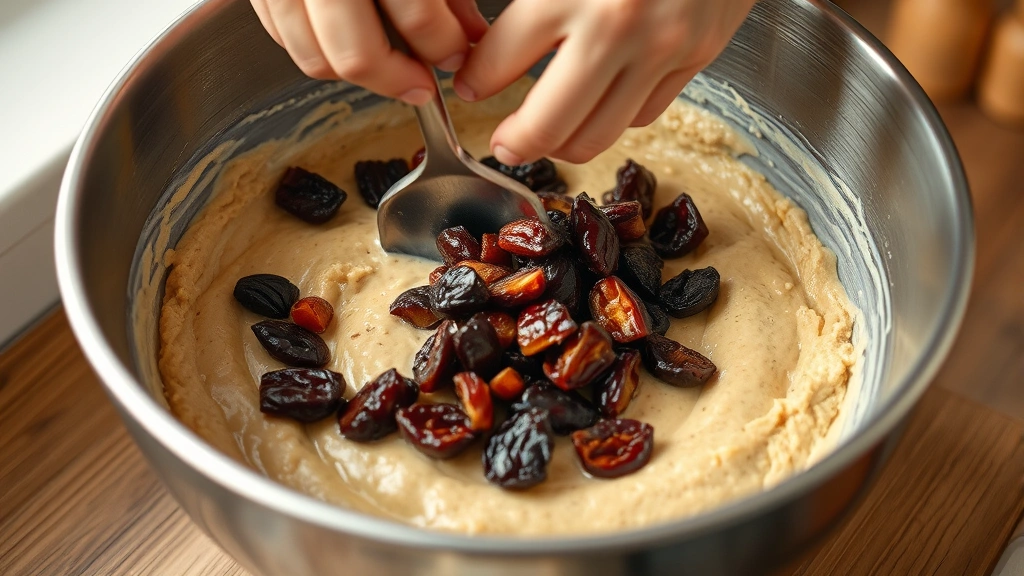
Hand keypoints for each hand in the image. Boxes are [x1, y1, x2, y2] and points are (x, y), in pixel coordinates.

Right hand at [250, 0, 488, 104]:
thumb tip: (471, 35)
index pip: (417, 17)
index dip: (445, 46)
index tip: (459, 55)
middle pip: (356, 54)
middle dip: (398, 78)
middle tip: (424, 82)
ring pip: (314, 57)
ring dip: (357, 72)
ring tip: (390, 65)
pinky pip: (281, 35)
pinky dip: (315, 49)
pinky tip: (343, 42)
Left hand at [453, 0, 756, 164]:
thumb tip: (480, 41)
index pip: (499, 63)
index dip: (475, 82)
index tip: (470, 86)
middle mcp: (616, 28)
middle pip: (547, 125)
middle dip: (513, 142)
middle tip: (502, 142)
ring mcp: (662, 48)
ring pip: (597, 135)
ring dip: (563, 144)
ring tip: (547, 135)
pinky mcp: (698, 55)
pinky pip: (644, 114)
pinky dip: (614, 120)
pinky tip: (598, 105)